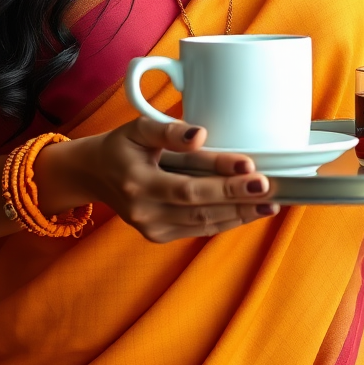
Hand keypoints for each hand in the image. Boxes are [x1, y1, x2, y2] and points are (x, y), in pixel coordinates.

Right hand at [67, 118, 277, 242]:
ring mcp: (151, 228)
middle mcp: (144, 210)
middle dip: (239, 200)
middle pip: (200, 209)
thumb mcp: (139, 128)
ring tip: (269, 204)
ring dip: (239, 215)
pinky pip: (198, 230)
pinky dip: (224, 221)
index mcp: (137, 181)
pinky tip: (247, 211)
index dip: (222, 179)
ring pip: (203, 224)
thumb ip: (169, 131)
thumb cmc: (120, 146)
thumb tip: (200, 135)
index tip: (251, 168)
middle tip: (270, 190)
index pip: (188, 185)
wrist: (93, 174)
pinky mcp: (158, 236)